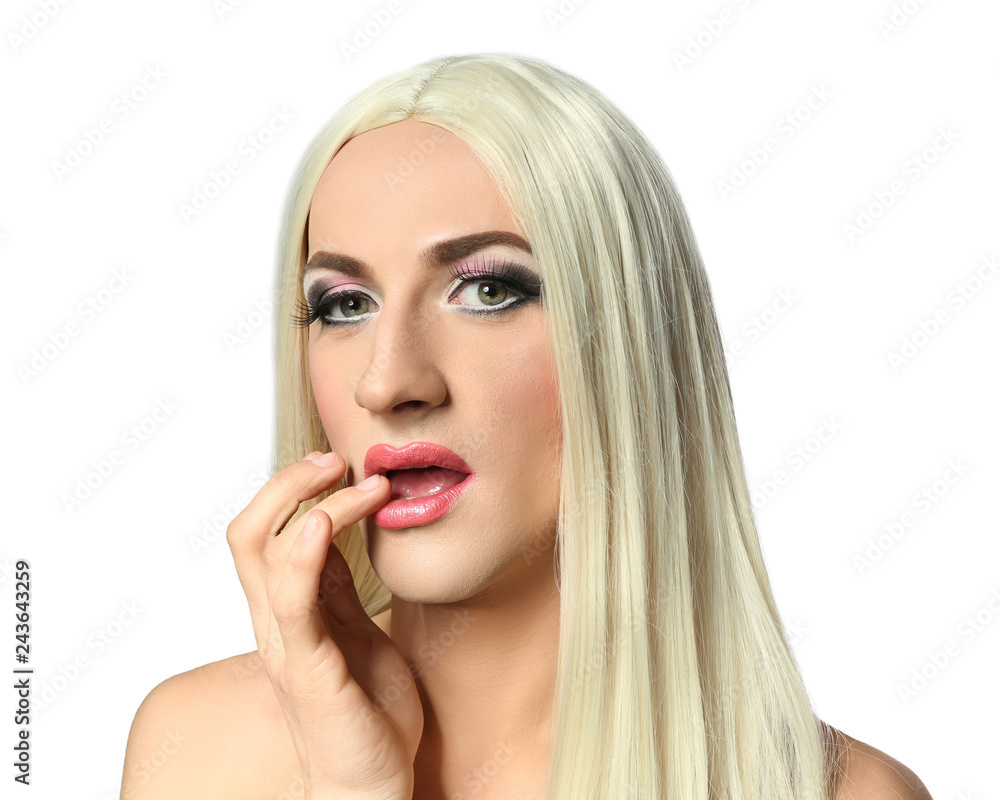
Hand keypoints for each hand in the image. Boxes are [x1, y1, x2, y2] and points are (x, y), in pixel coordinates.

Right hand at [227, 451, 422, 799]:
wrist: (373, 783)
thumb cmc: (366, 711)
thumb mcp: (355, 629)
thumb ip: (336, 587)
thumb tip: (333, 530)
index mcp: (287, 612)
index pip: (264, 532)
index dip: (293, 489)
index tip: (338, 465)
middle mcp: (274, 623)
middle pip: (248, 531)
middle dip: (288, 482)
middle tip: (335, 460)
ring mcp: (286, 644)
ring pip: (260, 552)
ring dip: (306, 502)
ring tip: (351, 479)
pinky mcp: (308, 668)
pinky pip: (291, 601)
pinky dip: (300, 555)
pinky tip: (323, 523)